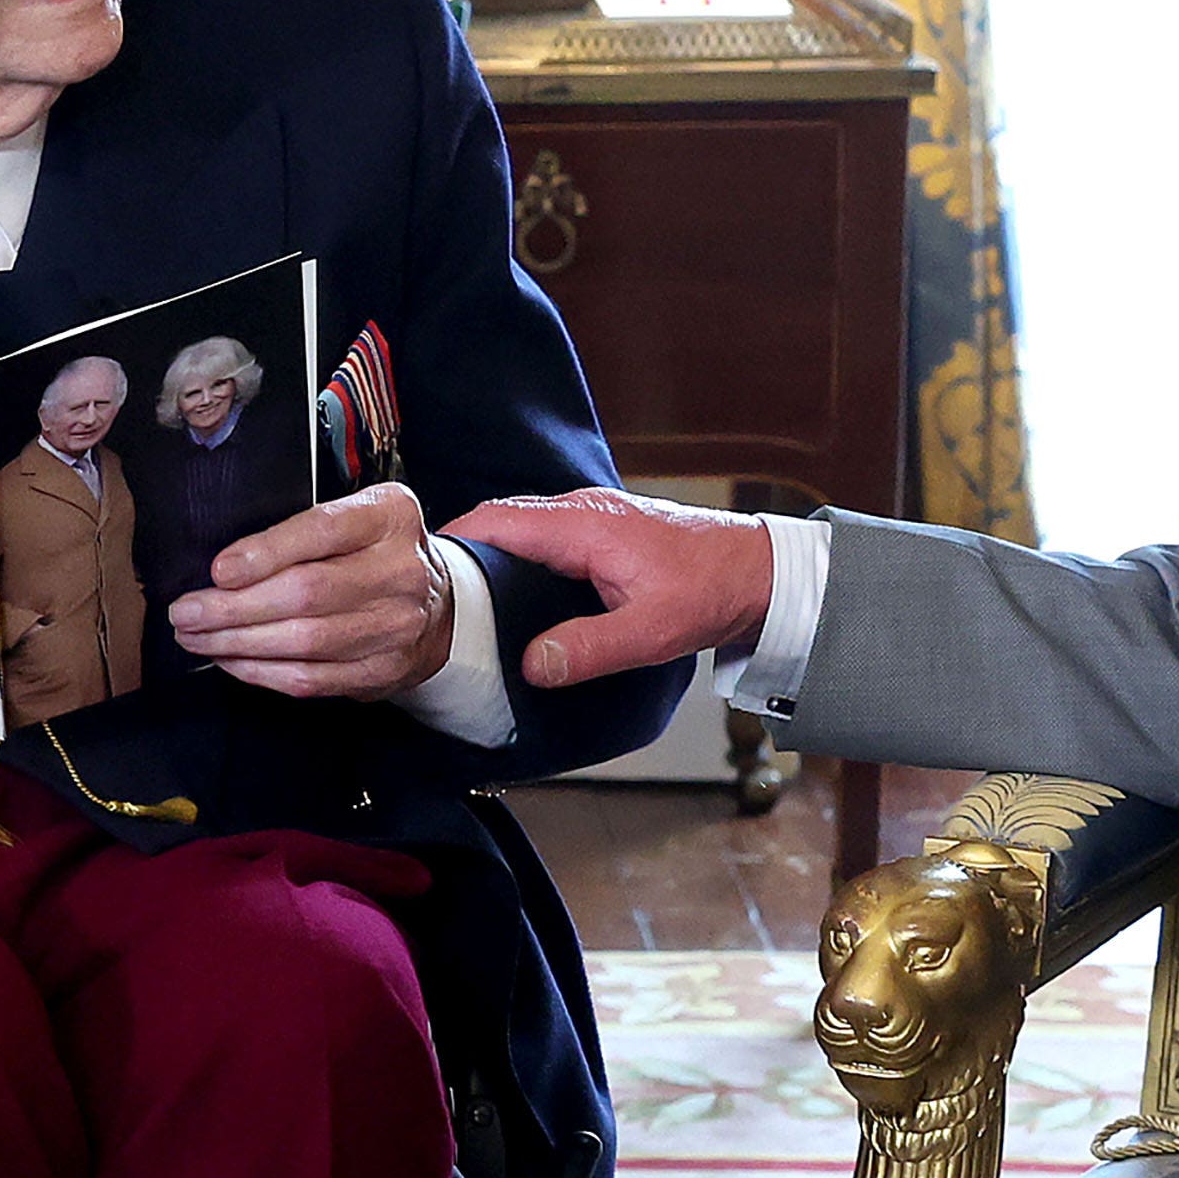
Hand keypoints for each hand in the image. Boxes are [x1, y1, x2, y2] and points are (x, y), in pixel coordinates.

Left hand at [171, 481, 454, 700]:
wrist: (436, 605)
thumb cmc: (375, 552)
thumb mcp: (354, 516)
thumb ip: (301, 530)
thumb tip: (223, 565)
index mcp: (390, 517)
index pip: (322, 530)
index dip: (266, 552)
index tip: (218, 570)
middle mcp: (402, 571)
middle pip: (307, 594)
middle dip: (233, 608)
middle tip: (185, 612)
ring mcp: (397, 626)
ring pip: (303, 642)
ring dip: (237, 643)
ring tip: (195, 636)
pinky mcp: (383, 671)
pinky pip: (310, 679)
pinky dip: (259, 672)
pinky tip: (230, 660)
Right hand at [444, 487, 770, 689]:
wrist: (758, 572)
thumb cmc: (712, 591)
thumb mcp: (650, 632)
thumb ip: (588, 649)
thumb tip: (532, 665)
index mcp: (584, 525)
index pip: (496, 520)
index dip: (452, 543)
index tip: (419, 574)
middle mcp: (581, 511)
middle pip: (500, 521)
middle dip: (461, 553)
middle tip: (431, 598)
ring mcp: (591, 518)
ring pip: (520, 529)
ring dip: (490, 557)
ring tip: (460, 603)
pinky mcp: (600, 532)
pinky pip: (542, 537)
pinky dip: (517, 559)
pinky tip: (511, 598)